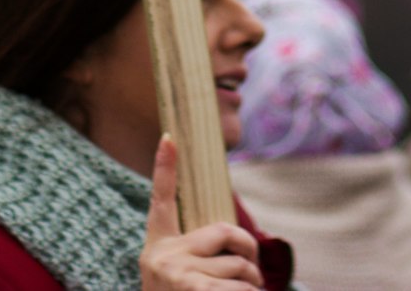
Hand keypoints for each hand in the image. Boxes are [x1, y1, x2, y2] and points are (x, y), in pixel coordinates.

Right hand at [140, 135, 263, 289]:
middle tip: (253, 272)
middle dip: (249, 253)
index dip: (163, 167)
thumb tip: (241, 250)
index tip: (169, 136)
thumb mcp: (178, 277)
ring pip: (239, 267)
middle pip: (225, 233)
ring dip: (252, 287)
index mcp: (157, 247)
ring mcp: (177, 276)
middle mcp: (162, 256)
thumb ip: (198, 256)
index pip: (159, 199)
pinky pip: (240, 289)